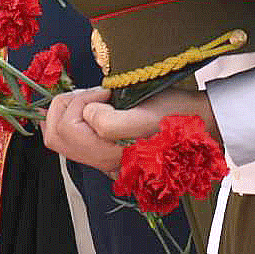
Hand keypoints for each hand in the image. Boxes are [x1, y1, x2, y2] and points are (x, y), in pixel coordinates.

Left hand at [46, 87, 219, 173]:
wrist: (199, 121)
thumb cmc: (175, 115)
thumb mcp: (144, 114)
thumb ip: (109, 122)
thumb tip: (87, 115)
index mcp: (109, 154)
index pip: (66, 129)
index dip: (80, 103)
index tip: (105, 93)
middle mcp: (101, 161)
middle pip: (54, 137)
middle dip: (65, 107)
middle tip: (91, 93)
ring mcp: (101, 156)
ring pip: (60, 135)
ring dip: (71, 108)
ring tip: (96, 97)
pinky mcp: (104, 148)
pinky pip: (73, 134)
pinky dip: (76, 114)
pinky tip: (97, 104)